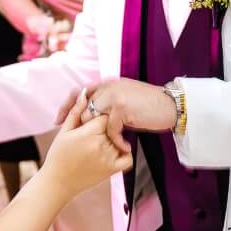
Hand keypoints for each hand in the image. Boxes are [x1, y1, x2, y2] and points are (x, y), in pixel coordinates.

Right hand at [40, 91, 133, 197]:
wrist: (58, 183)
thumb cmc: (58, 156)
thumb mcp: (63, 132)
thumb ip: (75, 112)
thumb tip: (84, 94)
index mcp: (87, 134)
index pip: (104, 116)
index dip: (99, 117)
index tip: (92, 122)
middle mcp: (100, 145)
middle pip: (112, 127)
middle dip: (106, 128)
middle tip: (95, 135)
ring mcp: (108, 158)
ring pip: (119, 139)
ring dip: (114, 139)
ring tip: (100, 145)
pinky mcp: (112, 170)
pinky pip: (127, 158)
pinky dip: (125, 153)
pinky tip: (116, 150)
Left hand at [56, 78, 176, 152]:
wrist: (172, 106)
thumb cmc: (150, 107)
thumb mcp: (125, 101)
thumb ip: (109, 103)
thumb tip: (92, 115)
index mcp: (108, 83)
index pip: (80, 91)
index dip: (67, 105)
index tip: (58, 120)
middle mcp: (109, 86)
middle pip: (82, 106)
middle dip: (76, 123)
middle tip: (72, 138)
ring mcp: (114, 96)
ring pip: (93, 118)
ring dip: (97, 135)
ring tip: (102, 146)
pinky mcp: (121, 108)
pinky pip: (110, 129)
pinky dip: (117, 140)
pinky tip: (124, 147)